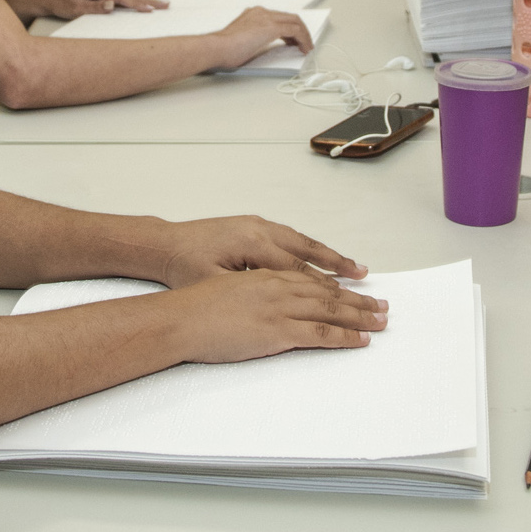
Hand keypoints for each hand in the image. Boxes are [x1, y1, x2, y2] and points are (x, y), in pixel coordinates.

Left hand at [39, 0, 167, 20]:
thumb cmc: (63, 4)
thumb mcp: (75, 8)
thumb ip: (94, 7)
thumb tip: (112, 5)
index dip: (137, 4)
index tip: (150, 9)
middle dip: (149, 0)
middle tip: (166, 5)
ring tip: (163, 4)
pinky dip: (138, 0)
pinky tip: (146, 3)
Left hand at [154, 214, 367, 287]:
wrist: (163, 244)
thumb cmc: (183, 267)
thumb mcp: (214, 286)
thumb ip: (249, 294)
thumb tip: (281, 306)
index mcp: (253, 244)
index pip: (299, 272)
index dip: (326, 291)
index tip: (349, 305)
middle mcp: (260, 230)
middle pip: (309, 253)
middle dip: (340, 270)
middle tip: (367, 283)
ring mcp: (258, 226)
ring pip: (303, 242)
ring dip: (330, 257)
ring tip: (356, 269)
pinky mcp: (253, 226)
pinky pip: (291, 238)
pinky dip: (311, 249)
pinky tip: (324, 258)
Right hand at [162, 269, 385, 363]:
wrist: (179, 318)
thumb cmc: (194, 309)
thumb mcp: (228, 293)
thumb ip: (252, 298)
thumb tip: (264, 310)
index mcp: (265, 277)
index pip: (310, 281)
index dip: (336, 288)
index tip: (355, 292)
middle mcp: (278, 287)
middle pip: (328, 293)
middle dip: (358, 301)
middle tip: (383, 306)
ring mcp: (279, 308)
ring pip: (331, 310)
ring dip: (360, 317)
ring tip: (382, 322)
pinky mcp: (278, 331)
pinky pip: (321, 334)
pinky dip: (345, 337)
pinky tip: (361, 340)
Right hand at [212, 5, 311, 67]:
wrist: (216, 48)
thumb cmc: (222, 48)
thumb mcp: (241, 39)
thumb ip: (253, 38)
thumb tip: (262, 47)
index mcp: (253, 13)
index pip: (278, 17)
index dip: (289, 29)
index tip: (292, 40)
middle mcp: (261, 12)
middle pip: (290, 17)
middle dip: (300, 31)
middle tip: (303, 43)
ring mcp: (267, 18)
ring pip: (295, 22)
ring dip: (304, 35)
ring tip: (307, 47)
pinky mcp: (272, 27)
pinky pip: (296, 31)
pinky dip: (303, 39)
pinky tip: (304, 49)